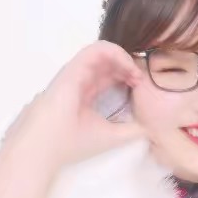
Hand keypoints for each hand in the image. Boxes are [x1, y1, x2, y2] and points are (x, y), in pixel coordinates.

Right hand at [3, 41, 145, 169]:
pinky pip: (96, 50)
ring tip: (136, 73)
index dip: (127, 75)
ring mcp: (77, 73)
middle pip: (108, 62)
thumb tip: (150, 128)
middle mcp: (82, 80)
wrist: (46, 147)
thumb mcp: (111, 136)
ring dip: (124, 58)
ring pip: (103, 52)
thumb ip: (130, 130)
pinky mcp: (73, 69)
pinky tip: (128, 67)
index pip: (109, 75)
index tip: (139, 85)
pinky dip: (116, 53)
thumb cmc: (73, 142)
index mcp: (87, 93)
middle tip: (141, 79)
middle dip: (129, 66)